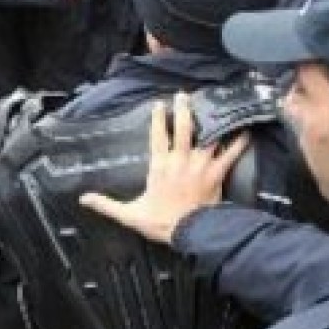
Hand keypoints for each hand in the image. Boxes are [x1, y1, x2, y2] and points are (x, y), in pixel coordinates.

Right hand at [79, 93, 249, 244]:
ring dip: (210, 120)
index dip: (158, 119)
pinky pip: (230, 154)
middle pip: (184, 129)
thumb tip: (84, 199)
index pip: (158, 137)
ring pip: (207, 136)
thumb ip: (107, 204)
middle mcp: (180, 161)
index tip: (159, 104)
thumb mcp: (129, 214)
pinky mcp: (216, 174)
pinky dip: (238, 142)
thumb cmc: (160, 223)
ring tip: (213, 105)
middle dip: (184, 110)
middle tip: (185, 95)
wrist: (190, 233)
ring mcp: (200, 166)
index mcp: (159, 167)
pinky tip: (244, 130)